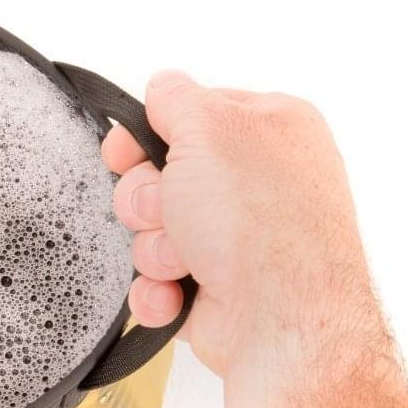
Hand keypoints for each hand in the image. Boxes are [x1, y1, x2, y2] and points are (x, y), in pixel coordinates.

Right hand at [103, 69, 374, 385]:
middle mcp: (255, 181)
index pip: (187, 115)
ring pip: (152, 230)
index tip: (128, 152)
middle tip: (168, 209)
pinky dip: (158, 287)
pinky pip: (156, 279)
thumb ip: (176, 97)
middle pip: (158, 175)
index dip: (147, 135)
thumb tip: (164, 88)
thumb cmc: (261, 222)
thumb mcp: (210, 127)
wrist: (280, 319)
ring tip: (184, 258)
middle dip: (147, 198)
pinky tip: (178, 290)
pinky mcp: (214, 286)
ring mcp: (235, 237)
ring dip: (154, 247)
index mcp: (268, 129)